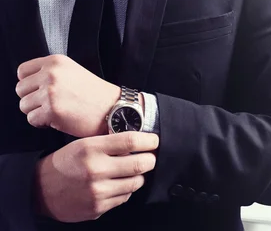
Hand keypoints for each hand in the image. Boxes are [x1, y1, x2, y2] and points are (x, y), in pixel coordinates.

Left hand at [15, 54, 120, 136]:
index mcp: (56, 62)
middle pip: (20, 90)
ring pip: (24, 106)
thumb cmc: (96, 94)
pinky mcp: (51, 110)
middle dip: (33, 99)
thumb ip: (51, 73)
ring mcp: (50, 92)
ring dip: (37, 112)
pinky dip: (43, 123)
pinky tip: (59, 119)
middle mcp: (51, 74)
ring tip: (57, 111)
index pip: (22, 71)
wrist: (114, 108)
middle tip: (52, 103)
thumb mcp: (74, 72)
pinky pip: (31, 119)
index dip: (30, 84)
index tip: (41, 90)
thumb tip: (29, 83)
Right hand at [35, 132, 158, 222]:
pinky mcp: (98, 207)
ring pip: (136, 182)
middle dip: (150, 160)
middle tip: (149, 157)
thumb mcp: (83, 144)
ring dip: (138, 176)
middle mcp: (95, 169)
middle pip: (141, 164)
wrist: (39, 191)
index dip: (149, 141)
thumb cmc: (65, 163)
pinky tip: (116, 184)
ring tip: (130, 171)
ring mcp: (97, 191)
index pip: (131, 141)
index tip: (154, 141)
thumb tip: (140, 141)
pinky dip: (126, 190)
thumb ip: (109, 142)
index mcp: (91, 148)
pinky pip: (125, 197)